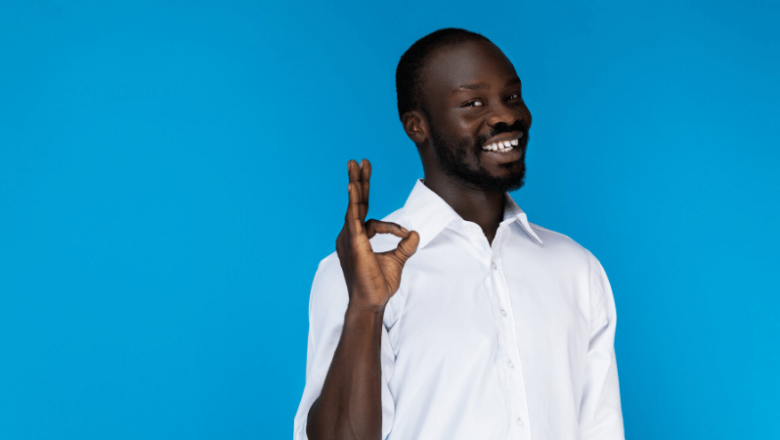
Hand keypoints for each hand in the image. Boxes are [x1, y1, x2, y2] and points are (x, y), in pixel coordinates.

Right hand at [336, 159, 419, 312]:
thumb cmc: (378, 286)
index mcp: (358, 240)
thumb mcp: (397, 262)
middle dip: (359, 181)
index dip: (391, 226)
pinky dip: (353, 201)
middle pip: (356, 203)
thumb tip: (414, 233)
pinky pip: (353, 217)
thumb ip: (405, 247)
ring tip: (357, 164)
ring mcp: (349, 238)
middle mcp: (350, 236)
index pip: (371, 221)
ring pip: (354, 205)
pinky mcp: (353, 242)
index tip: (405, 233)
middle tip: (360, 161)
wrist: (371, 303)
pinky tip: (354, 186)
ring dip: (356, 184)